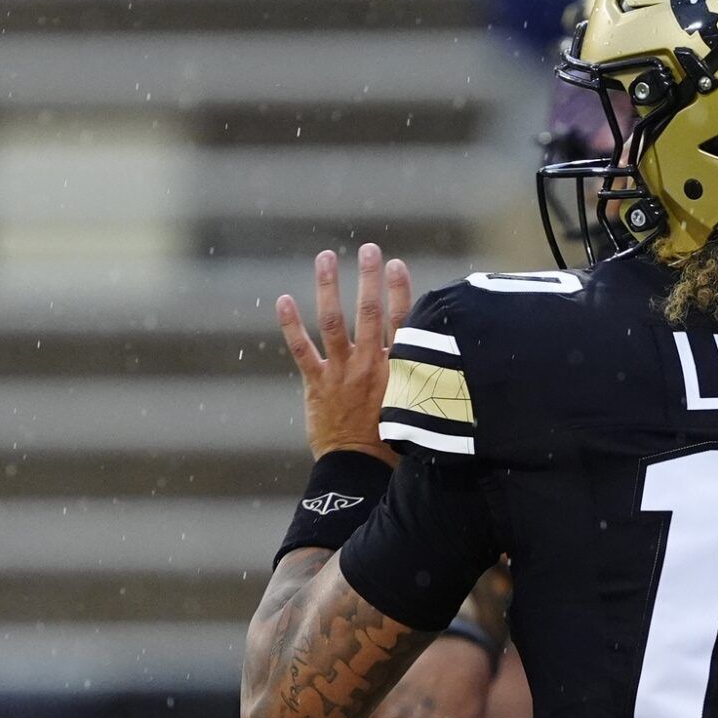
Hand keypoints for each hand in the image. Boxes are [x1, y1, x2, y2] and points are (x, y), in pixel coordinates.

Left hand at [276, 244, 412, 463]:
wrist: (360, 468)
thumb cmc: (393, 442)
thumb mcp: (415, 406)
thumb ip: (419, 378)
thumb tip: (434, 356)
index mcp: (398, 369)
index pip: (402, 321)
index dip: (400, 290)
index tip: (397, 264)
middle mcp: (370, 365)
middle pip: (370, 312)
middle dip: (369, 277)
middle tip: (369, 249)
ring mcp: (342, 372)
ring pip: (334, 322)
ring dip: (329, 287)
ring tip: (326, 258)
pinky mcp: (317, 384)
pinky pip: (302, 349)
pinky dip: (291, 325)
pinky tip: (282, 300)